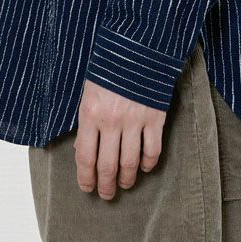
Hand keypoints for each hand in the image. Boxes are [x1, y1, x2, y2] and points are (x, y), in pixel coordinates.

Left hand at [75, 80, 165, 198]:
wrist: (138, 47)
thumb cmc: (108, 69)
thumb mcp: (88, 92)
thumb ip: (87, 122)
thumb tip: (84, 151)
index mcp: (90, 114)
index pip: (85, 157)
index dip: (86, 177)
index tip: (87, 187)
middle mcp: (111, 121)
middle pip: (107, 166)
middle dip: (105, 185)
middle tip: (106, 194)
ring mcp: (135, 120)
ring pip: (130, 163)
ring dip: (126, 179)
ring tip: (124, 184)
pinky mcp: (155, 117)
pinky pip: (152, 150)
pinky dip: (148, 163)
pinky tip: (144, 167)